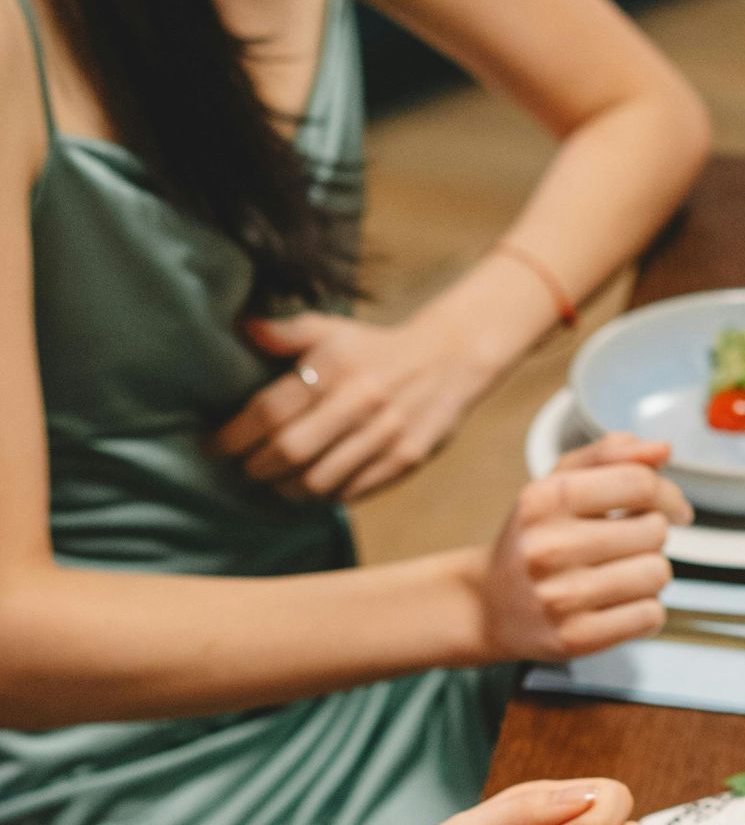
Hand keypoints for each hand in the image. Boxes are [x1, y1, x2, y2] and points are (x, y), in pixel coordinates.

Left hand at [214, 314, 492, 503]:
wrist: (450, 360)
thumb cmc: (377, 348)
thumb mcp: (332, 329)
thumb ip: (286, 332)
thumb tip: (241, 328)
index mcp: (336, 366)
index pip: (270, 411)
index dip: (234, 436)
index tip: (214, 446)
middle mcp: (361, 400)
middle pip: (290, 451)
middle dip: (256, 466)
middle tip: (244, 468)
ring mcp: (386, 434)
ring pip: (319, 480)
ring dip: (286, 488)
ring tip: (275, 481)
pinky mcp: (406, 459)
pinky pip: (352, 492)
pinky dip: (323, 496)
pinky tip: (311, 487)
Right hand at [478, 433, 689, 662]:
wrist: (487, 606)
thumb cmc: (534, 538)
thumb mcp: (556, 484)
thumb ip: (608, 456)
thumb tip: (662, 449)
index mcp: (545, 498)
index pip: (639, 483)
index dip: (668, 494)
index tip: (674, 509)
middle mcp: (549, 547)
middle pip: (654, 530)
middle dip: (650, 535)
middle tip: (625, 545)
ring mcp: (560, 596)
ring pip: (657, 574)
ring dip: (650, 573)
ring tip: (620, 574)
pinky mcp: (574, 638)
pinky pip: (650, 615)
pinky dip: (645, 610)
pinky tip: (618, 604)